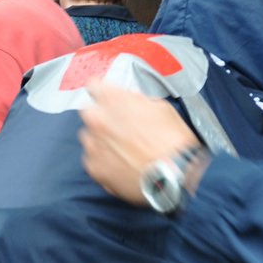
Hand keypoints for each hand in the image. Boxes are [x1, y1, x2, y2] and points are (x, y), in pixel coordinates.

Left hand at [78, 82, 197, 204]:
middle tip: (120, 126)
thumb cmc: (173, 143)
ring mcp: (94, 146)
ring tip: (124, 150)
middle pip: (88, 112)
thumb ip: (142, 101)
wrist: (174, 177)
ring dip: (101, 140)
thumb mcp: (164, 110)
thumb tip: (134, 99)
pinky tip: (122, 165)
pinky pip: (92, 160)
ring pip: (89, 138)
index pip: (94, 85)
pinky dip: (103, 162)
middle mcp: (98, 120)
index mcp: (114, 100)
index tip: (105, 95)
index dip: (101, 90)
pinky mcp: (94, 168)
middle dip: (100, 116)